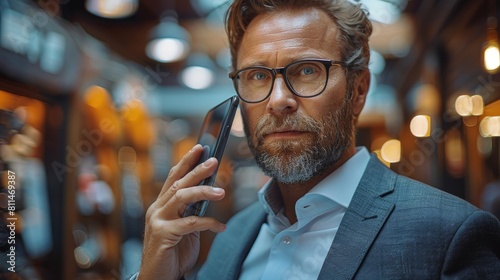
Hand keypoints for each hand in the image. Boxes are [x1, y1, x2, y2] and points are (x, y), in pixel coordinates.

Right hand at [138, 144, 226, 279]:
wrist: (158, 277)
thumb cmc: (172, 253)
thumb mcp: (184, 229)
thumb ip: (191, 211)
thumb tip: (209, 195)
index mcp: (161, 205)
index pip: (173, 177)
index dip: (186, 162)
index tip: (199, 148)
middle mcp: (157, 209)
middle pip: (178, 183)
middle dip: (197, 170)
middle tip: (214, 161)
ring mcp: (157, 221)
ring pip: (181, 197)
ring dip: (203, 191)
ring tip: (222, 192)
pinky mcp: (163, 234)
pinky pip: (189, 223)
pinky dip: (207, 223)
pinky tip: (220, 227)